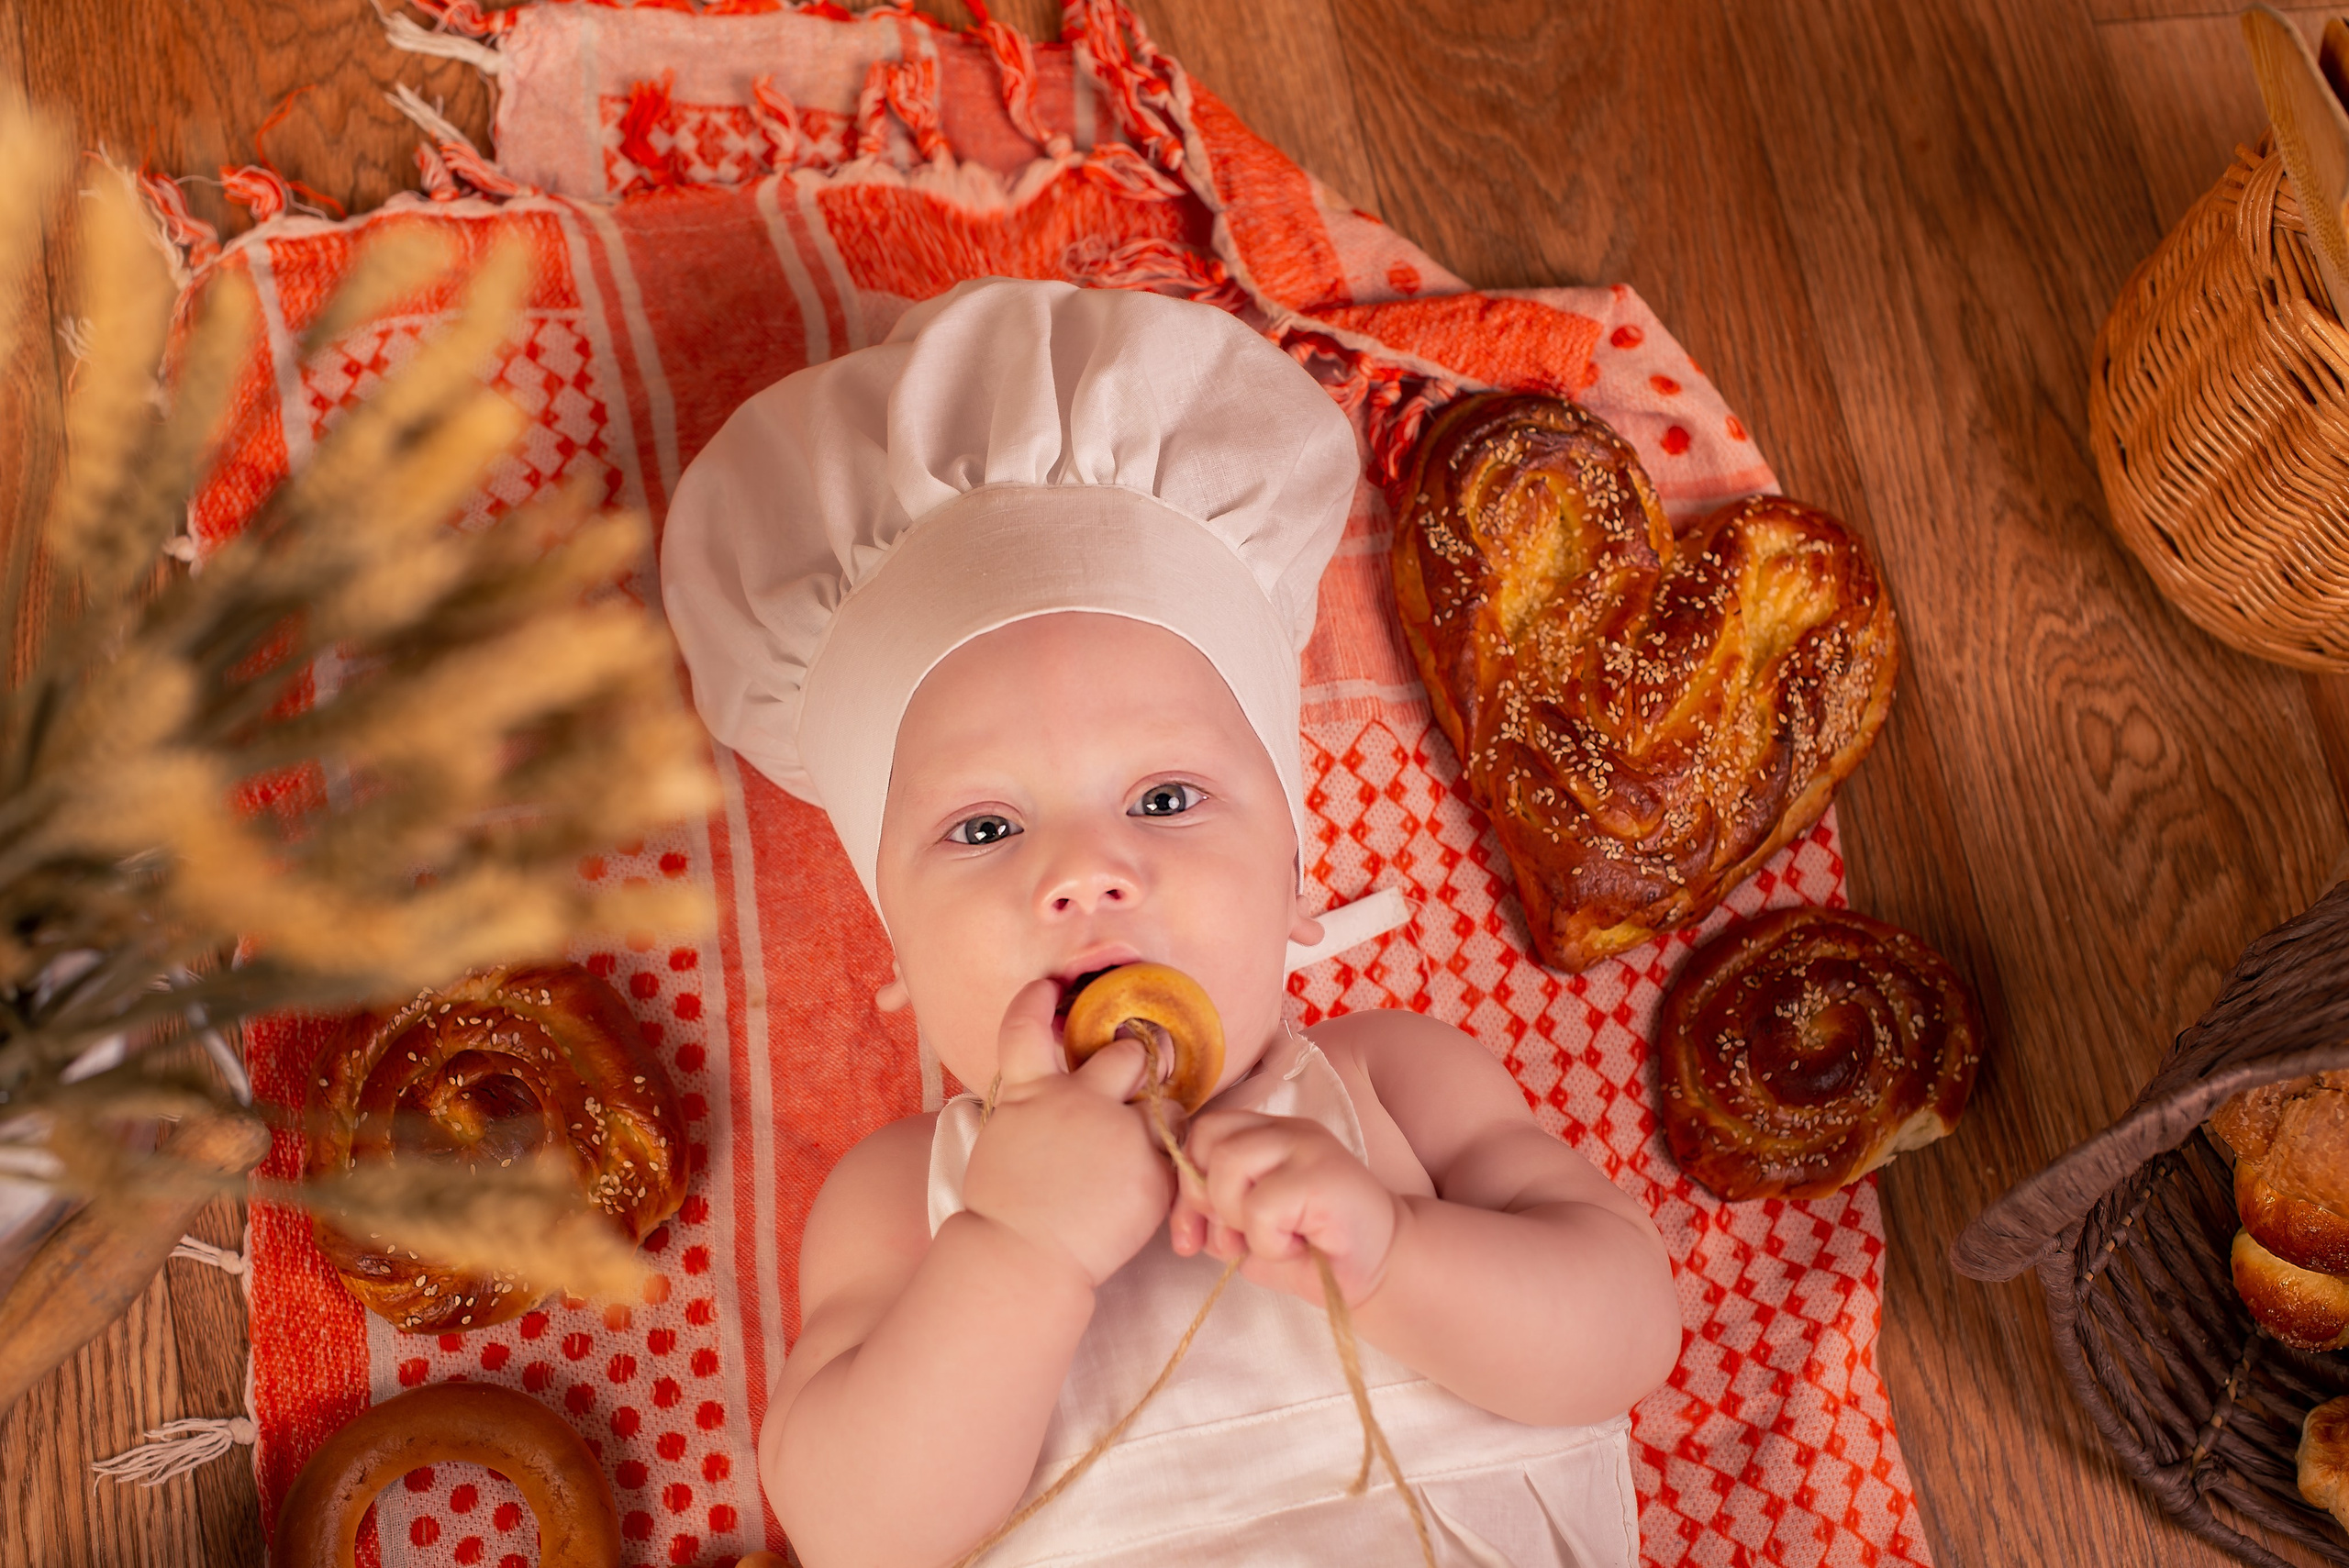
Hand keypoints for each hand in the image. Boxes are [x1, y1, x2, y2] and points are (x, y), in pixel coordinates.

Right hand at [959, 979, 1176, 1288]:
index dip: (1038, 998)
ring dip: (1161, 1114)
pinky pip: (1175, 1150)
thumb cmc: (1005, 1211)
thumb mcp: (1004, 1142)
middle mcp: (1077, 1100)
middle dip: (1136, 1060)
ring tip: (1146, 1142)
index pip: (1028, 1024)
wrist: (1021, 1258)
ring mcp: (1118, 1132)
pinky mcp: (1150, 1169)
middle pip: (1126, 1053)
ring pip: (1166, 1101)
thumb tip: (1047, 1100)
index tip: (1049, 987)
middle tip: (1135, 1075)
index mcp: (1031, 1092)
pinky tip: (1144, 1184)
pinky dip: (1166, 1162)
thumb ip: (1032, 1110)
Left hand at [1169, 1112, 1402, 1306]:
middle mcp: (1286, 1129)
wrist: (1381, 1270)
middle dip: (1205, 1200)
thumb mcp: (1249, 1234)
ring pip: (1228, 1164)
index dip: (1186, 1183)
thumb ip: (1213, 1217)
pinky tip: (1298, 1247)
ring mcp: (1307, 1145)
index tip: (1194, 1235)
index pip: (1201, 1133)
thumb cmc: (1315, 1252)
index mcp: (1266, 1134)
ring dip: (1238, 1219)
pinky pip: (1262, 1206)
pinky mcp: (1323, 1173)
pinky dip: (1268, 1241)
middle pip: (1207, 1139)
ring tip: (1272, 1240)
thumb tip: (1184, 1226)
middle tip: (1236, 1238)